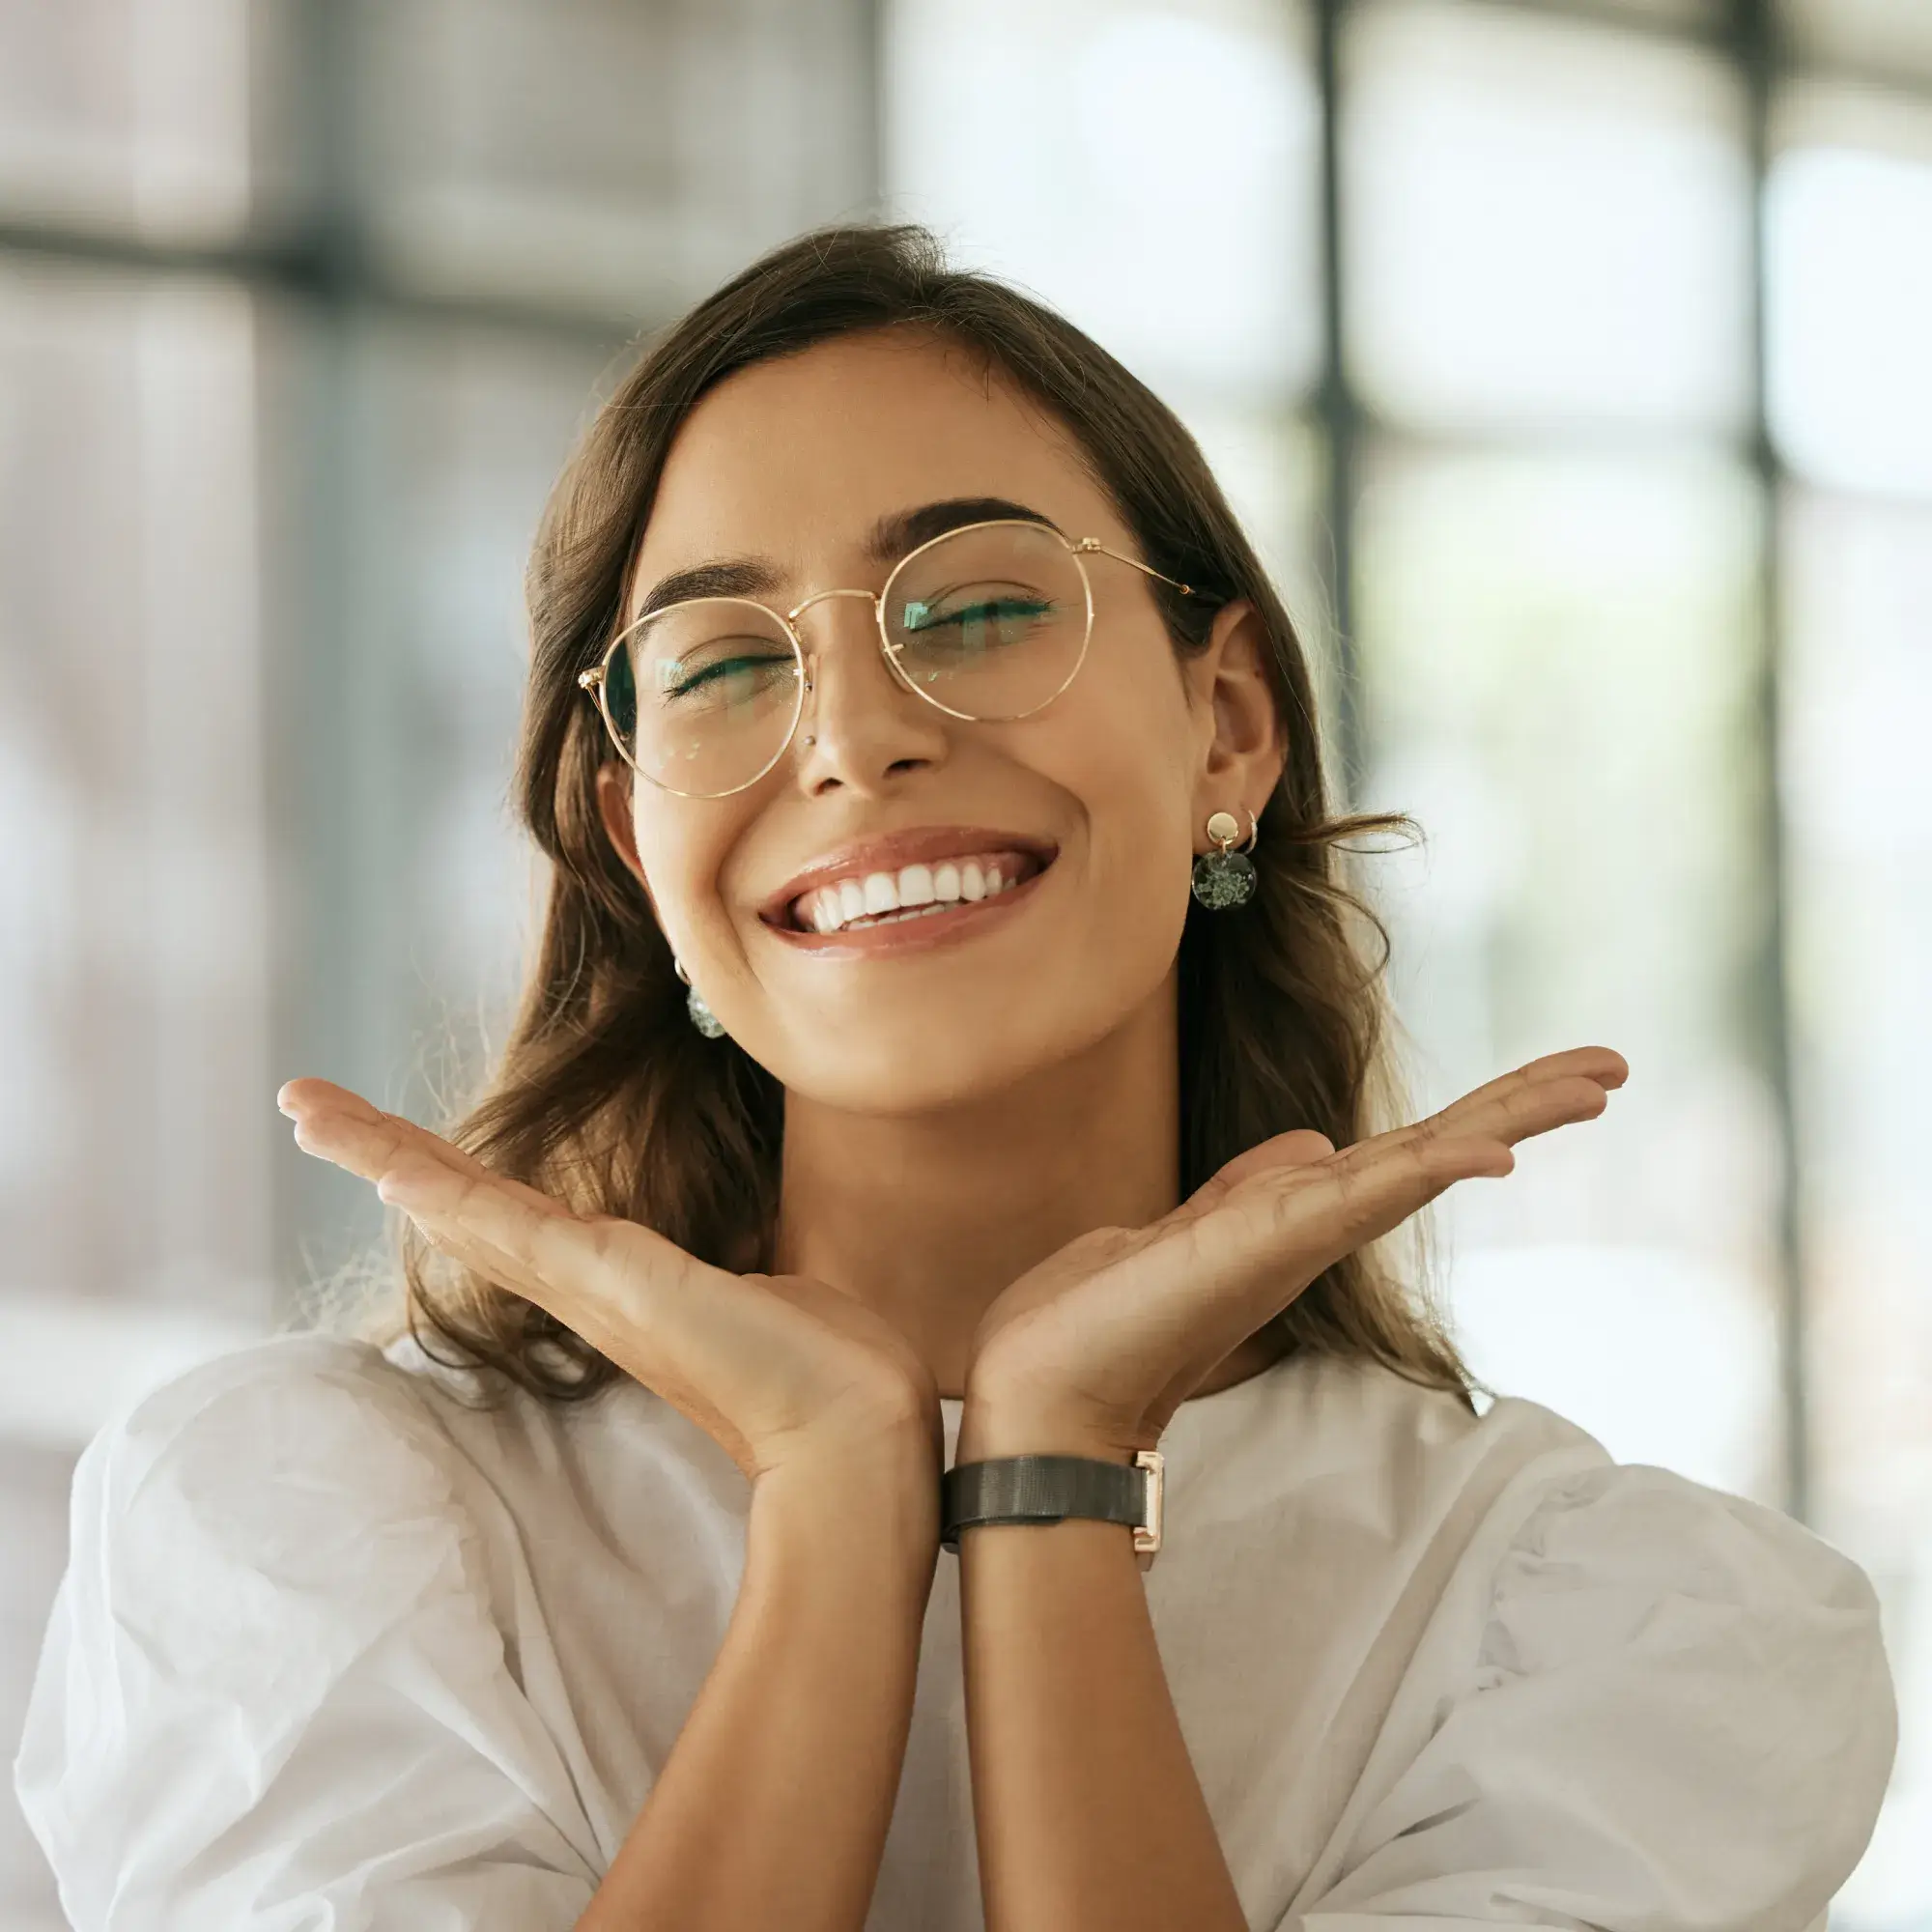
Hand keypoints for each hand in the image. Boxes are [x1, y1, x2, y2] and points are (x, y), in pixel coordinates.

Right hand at [277, 1078, 942, 1486]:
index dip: (443, 1175)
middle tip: (301, 1105)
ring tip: (307, 1111)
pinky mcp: (616, 1285)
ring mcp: (593, 1288)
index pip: (509, 1214)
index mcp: (616, 1285)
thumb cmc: (827, 1372)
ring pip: (466, 1208)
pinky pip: (514, 1229)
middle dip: (380, 1150)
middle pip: (459, 1205)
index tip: (388, 1145)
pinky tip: (391, 1169)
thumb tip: (760, 1277)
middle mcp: (587, 1288)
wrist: (859, 1432)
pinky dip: (448, 1196)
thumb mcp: (767, 1295)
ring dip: (384, 1154)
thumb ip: (738, 1279)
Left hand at [959, 1046, 1628, 1459]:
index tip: (1557, 1080)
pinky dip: (1432, 1171)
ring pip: (1425, 1163)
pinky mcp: (1270, 1242)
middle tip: (1614, 1067)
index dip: (1482, 1115)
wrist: (1040, 1387)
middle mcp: (1315, 1228)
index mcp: (1298, 1217)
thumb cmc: (1101, 1319)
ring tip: (1595, 1081)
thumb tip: (1311, 1143)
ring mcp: (1300, 1237)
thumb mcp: (1187, 1228)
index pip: (1409, 1152)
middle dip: (1525, 1106)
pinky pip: (1367, 1195)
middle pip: (1441, 1152)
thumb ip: (1251, 1187)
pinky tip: (1495, 1152)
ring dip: (1510, 1119)